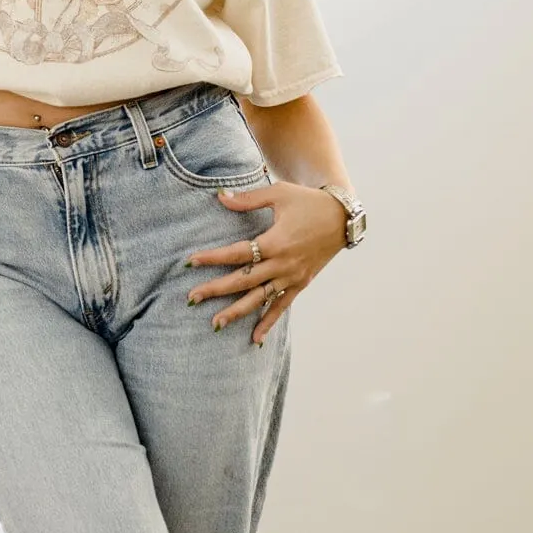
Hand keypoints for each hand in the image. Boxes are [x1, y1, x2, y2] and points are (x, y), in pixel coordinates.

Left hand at [186, 179, 350, 343]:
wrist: (342, 216)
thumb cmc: (308, 202)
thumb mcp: (279, 194)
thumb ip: (248, 199)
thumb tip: (220, 197)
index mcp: (276, 242)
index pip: (237, 253)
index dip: (213, 258)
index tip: (190, 262)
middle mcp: (283, 264)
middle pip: (244, 280)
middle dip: (216, 289)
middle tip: (192, 298)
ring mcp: (292, 277)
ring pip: (260, 298)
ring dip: (237, 312)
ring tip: (216, 324)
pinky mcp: (301, 283)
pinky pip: (282, 306)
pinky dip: (268, 322)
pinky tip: (255, 339)